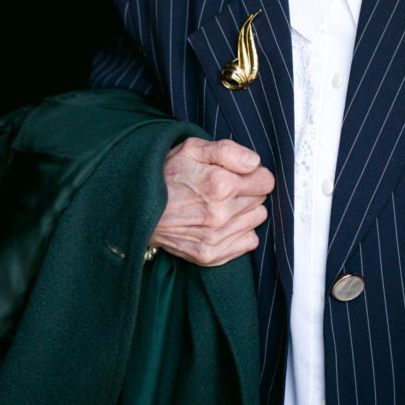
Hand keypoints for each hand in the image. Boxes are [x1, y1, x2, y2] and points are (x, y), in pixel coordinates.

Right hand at [150, 137, 274, 265]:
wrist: (138, 207)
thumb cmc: (167, 174)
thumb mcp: (193, 149)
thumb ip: (229, 150)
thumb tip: (255, 163)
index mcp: (220, 185)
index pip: (266, 180)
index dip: (254, 173)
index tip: (240, 173)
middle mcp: (220, 215)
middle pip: (261, 200)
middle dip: (248, 191)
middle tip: (225, 187)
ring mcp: (215, 238)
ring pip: (256, 219)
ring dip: (245, 211)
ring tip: (221, 204)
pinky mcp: (210, 255)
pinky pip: (248, 242)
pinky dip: (240, 232)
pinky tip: (221, 222)